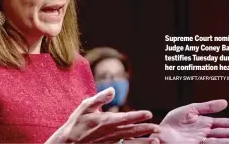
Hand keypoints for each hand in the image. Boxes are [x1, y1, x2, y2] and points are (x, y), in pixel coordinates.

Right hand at [46, 87, 160, 142]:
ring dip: (144, 141)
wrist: (69, 142)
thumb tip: (112, 89)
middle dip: (145, 129)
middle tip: (158, 128)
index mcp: (105, 120)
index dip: (137, 116)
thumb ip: (100, 98)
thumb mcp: (85, 106)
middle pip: (131, 131)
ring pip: (130, 141)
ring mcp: (110, 141)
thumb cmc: (77, 122)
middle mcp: (109, 132)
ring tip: (156, 139)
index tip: (148, 113)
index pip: (125, 118)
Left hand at [154, 99, 228, 143]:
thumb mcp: (190, 110)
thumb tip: (225, 102)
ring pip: (220, 139)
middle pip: (224, 132)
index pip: (222, 123)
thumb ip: (207, 106)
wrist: (159, 132)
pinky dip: (222, 143)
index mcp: (204, 123)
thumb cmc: (172, 122)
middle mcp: (205, 132)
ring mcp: (201, 140)